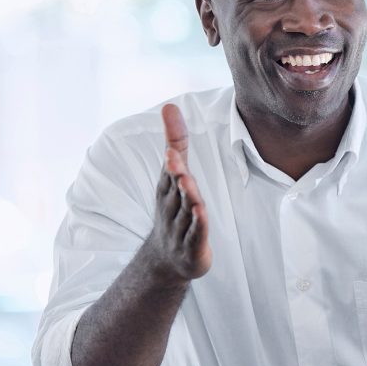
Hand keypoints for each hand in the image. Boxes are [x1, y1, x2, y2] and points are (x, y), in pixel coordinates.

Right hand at [144, 104, 212, 283]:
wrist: (166, 260)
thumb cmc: (173, 210)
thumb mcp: (174, 176)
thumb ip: (176, 141)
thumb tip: (169, 105)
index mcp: (167, 190)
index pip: (169, 172)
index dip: (171, 160)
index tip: (170, 148)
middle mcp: (171, 207)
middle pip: (175, 188)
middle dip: (174, 173)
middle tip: (173, 158)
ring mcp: (180, 228)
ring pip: (185, 209)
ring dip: (186, 195)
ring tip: (187, 180)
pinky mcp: (192, 246)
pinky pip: (195, 233)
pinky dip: (197, 223)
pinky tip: (200, 212)